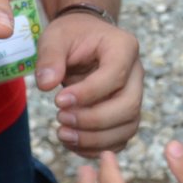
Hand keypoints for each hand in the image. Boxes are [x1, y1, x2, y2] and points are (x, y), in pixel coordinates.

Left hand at [35, 11, 142, 155]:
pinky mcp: (126, 114)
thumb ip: (50, 57)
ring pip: (128, 126)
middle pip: (128, 106)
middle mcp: (136, 73)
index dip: (88, 94)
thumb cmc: (72, 36)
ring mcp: (135, 95)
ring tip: (63, 134)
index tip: (58, 101)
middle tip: (60, 119)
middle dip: (93, 120)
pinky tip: (72, 143)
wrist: (86, 39)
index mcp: (124, 47)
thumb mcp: (56, 37)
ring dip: (95, 138)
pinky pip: (120, 138)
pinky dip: (97, 147)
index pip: (114, 76)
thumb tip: (46, 84)